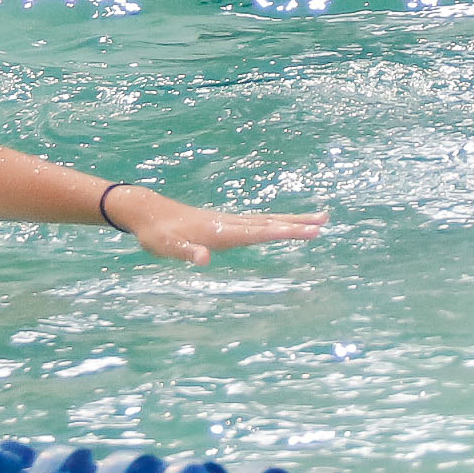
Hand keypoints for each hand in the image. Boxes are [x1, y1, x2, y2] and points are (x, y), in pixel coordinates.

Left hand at [116, 186, 326, 265]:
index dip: (284, 232)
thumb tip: (204, 260)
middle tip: (325, 221)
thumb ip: (186, 253)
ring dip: (292, 220)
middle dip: (298, 223)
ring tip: (318, 218)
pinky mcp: (226, 223)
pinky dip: (276, 222)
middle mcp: (230, 223)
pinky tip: (283, 224)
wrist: (148, 212)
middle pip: (270, 223)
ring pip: (267, 220)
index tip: (309, 231)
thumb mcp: (167, 248)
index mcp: (221, 231)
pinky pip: (258, 222)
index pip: (259, 232)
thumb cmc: (157, 234)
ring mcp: (229, 221)